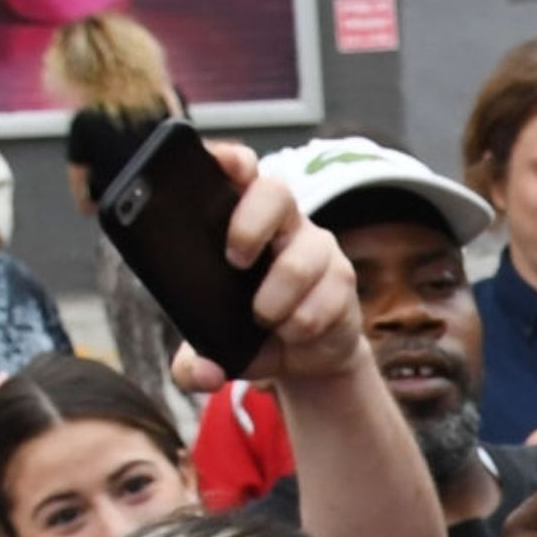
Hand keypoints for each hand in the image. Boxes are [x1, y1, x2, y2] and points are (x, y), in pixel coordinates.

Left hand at [163, 141, 364, 388]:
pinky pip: (324, 298)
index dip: (231, 161)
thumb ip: (194, 362)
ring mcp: (316, 248)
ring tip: (263, 319)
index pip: (241, 171)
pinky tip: (293, 334)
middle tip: (234, 261)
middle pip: (275, 192)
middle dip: (251, 223)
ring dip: (276, 297)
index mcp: (242, 217)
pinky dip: (302, 323)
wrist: (306, 359)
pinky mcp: (342, 280)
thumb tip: (201, 374)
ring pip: (300, 257)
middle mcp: (282, 223)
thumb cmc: (252, 330)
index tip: (218, 167)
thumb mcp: (216, 344)